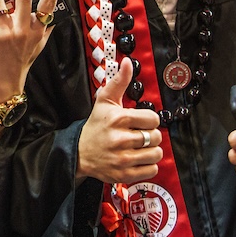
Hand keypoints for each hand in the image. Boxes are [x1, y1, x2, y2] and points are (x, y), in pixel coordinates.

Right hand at [76, 58, 162, 183]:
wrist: (79, 153)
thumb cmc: (96, 126)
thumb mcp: (105, 101)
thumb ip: (119, 81)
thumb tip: (127, 62)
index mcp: (119, 119)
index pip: (153, 119)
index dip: (148, 120)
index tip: (140, 122)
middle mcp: (121, 139)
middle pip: (156, 137)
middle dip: (150, 135)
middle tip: (139, 135)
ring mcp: (122, 159)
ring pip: (156, 154)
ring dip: (151, 151)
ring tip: (140, 148)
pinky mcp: (124, 174)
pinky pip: (152, 170)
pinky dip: (148, 166)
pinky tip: (138, 159)